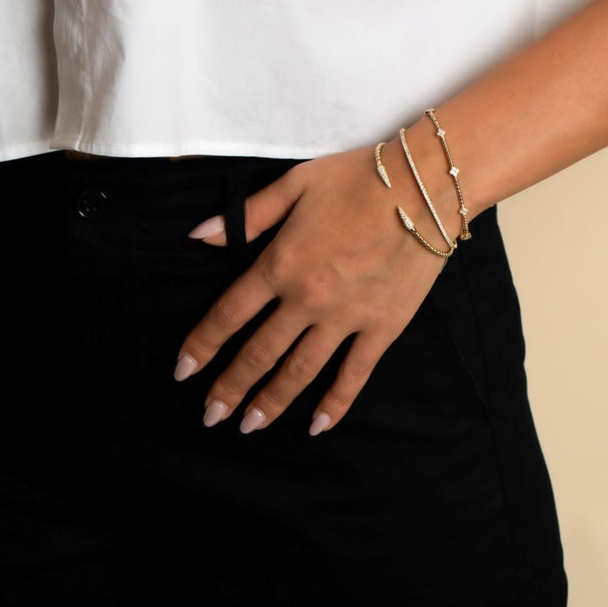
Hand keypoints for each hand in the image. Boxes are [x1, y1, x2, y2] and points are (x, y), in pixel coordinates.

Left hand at [174, 143, 455, 435]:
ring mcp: (346, 319)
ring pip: (300, 370)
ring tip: (249, 427)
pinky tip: (317, 425)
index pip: (228, 315)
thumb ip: (246, 216)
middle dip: (230, 388)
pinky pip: (355, 373)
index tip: (183, 372)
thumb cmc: (358, 179)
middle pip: (259, 353)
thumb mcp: (294, 184)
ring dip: (271, 402)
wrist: (424, 187)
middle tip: (211, 416)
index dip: (202, 346)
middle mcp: (307, 300)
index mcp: (280, 264)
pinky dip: (335, 403)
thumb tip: (198, 235)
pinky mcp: (382, 328)